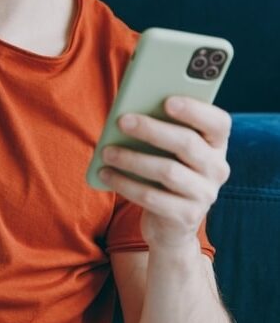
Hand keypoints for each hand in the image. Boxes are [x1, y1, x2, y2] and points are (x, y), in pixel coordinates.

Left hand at [98, 96, 230, 249]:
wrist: (170, 221)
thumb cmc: (164, 166)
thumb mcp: (166, 147)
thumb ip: (158, 126)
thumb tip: (128, 111)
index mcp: (215, 143)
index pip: (218, 122)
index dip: (195, 110)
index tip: (167, 100)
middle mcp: (217, 168)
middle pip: (187, 143)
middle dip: (152, 130)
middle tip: (122, 121)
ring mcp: (204, 194)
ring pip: (168, 171)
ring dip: (132, 159)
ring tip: (106, 151)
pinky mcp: (185, 216)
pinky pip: (152, 197)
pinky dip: (125, 183)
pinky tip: (105, 173)